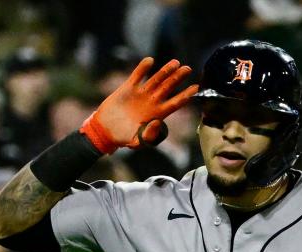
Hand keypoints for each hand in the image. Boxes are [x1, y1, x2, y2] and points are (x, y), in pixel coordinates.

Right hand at [80, 58, 197, 153]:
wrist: (106, 130)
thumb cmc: (124, 138)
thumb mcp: (138, 141)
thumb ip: (149, 135)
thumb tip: (159, 122)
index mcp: (157, 114)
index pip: (175, 103)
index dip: (185, 95)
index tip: (196, 88)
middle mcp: (152, 102)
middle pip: (168, 87)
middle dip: (178, 78)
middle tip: (188, 68)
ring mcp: (141, 93)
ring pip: (156, 79)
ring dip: (165, 70)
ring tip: (175, 62)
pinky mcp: (128, 88)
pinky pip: (137, 75)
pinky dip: (143, 68)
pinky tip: (150, 60)